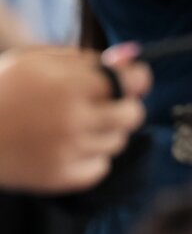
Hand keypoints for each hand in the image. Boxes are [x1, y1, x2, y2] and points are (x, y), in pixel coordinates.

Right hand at [0, 45, 150, 192]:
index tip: (132, 80)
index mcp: (68, 86)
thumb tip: (131, 55)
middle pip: (133, 115)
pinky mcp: (59, 178)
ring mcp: (67, 151)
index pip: (131, 82)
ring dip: (106, 132)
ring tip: (75, 124)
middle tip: (106, 105)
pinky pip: (101, 167)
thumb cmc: (2, 90)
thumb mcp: (36, 60)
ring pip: (118, 141)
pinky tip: (68, 146)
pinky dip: (91, 158)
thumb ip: (85, 58)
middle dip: (125, 106)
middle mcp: (72, 119)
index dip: (136, 79)